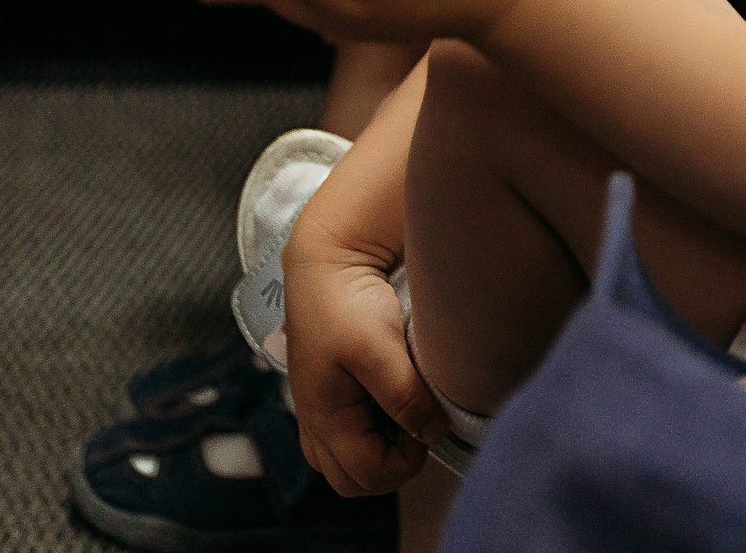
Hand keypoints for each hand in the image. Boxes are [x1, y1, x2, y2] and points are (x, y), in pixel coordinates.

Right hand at [282, 238, 447, 495]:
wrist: (326, 263)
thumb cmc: (347, 302)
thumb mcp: (380, 348)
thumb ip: (405, 397)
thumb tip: (431, 433)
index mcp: (323, 416)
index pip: (368, 475)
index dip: (405, 463)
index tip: (426, 425)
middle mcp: (314, 422)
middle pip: (353, 482)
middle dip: (390, 467)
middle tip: (415, 426)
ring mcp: (317, 411)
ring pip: (345, 465)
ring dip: (378, 454)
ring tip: (403, 414)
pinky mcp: (325, 396)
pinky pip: (343, 441)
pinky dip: (369, 437)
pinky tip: (389, 402)